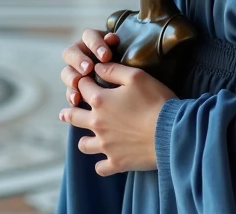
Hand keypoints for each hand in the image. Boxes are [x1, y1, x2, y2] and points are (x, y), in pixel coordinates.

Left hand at [59, 62, 175, 174]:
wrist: (171, 132)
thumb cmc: (155, 101)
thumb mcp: (137, 77)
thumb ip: (114, 70)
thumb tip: (97, 67)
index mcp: (101, 101)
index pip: (83, 87)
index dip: (83, 81)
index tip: (86, 81)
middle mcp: (98, 124)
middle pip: (74, 117)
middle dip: (69, 112)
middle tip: (64, 113)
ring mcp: (106, 145)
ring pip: (83, 145)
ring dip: (85, 140)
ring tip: (88, 138)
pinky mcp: (117, 162)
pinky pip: (100, 168)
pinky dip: (102, 164)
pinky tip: (106, 159)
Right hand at [60, 29, 120, 106]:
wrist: (130, 87)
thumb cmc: (127, 64)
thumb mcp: (122, 53)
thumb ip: (114, 45)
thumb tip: (111, 38)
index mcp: (92, 41)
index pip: (89, 36)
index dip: (95, 45)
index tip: (106, 56)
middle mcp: (81, 55)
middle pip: (70, 53)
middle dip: (78, 60)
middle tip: (88, 69)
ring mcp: (76, 72)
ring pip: (66, 72)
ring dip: (71, 78)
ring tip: (77, 84)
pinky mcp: (76, 90)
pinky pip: (69, 92)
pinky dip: (71, 95)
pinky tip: (76, 100)